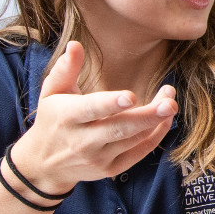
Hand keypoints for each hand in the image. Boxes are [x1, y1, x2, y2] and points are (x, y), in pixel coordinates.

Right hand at [9, 42, 177, 193]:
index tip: (131, 96)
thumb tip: (75, 44)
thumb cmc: (51, 119)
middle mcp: (82, 141)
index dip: (111, 104)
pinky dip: (154, 136)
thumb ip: (66, 68)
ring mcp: (98, 158)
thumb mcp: (51, 91)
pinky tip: (165, 119)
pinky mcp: (110, 169)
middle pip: (119, 129)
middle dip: (146, 116)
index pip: (91, 109)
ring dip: (156, 121)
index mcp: (67, 117)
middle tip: (169, 102)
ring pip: (132, 140)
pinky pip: (138, 153)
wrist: (43, 164)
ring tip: (171, 101)